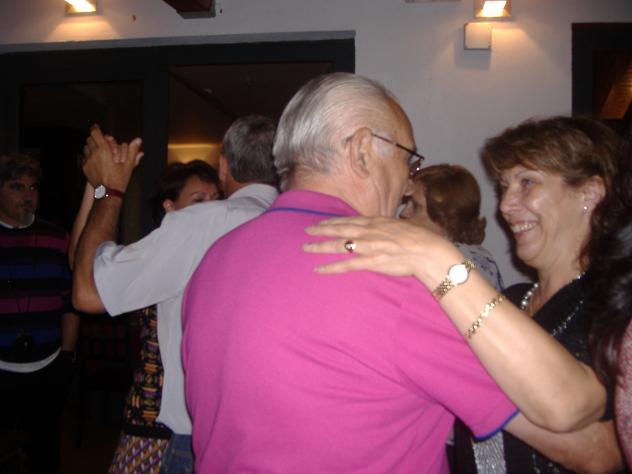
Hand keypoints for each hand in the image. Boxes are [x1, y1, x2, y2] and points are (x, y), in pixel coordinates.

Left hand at [82, 124, 143, 189]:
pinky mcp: (85, 168)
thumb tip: (138, 140)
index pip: (96, 133)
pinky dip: (88, 155)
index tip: (96, 127)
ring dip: (90, 146)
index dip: (96, 129)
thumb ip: (132, 150)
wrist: (108, 193)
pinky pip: (84, 157)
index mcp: (104, 150)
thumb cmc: (119, 179)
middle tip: (99, 139)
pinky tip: (94, 159)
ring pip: (85, 147)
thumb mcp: (129, 165)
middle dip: (94, 138)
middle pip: (89, 139)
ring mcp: (88, 161)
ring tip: (96, 149)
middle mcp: (94, 154)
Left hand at [304, 216, 460, 281]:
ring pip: (339, 246)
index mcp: (376, 222)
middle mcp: (368, 232)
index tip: (321, 222)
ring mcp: (368, 247)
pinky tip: (319, 270)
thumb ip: (386, 227)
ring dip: (321, 247)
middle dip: (321, 230)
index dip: (333, 222)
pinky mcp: (371, 262)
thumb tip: (381, 227)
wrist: (427, 250)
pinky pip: (346, 265)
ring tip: (306, 248)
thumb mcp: (400, 225)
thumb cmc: (419, 238)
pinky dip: (331, 267)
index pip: (349, 221)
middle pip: (339, 230)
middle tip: (306, 230)